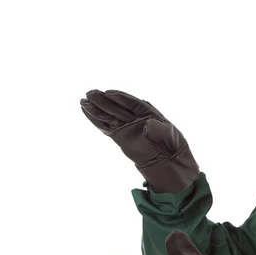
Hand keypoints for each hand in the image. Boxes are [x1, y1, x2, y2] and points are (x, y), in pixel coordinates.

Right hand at [80, 89, 198, 192]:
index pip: (133, 104)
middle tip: (90, 93)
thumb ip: (159, 131)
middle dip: (104, 101)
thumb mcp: (170, 138)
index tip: (109, 92)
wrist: (169, 162)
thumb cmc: (172, 147)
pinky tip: (86, 111)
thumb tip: (147, 125)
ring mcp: (127, 127)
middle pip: (118, 108)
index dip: (121, 98)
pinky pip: (106, 127)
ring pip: (109, 116)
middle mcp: (136, 118)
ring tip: (83, 101)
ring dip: (96, 109)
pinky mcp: (120, 136)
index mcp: (149, 114)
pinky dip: (96, 120)